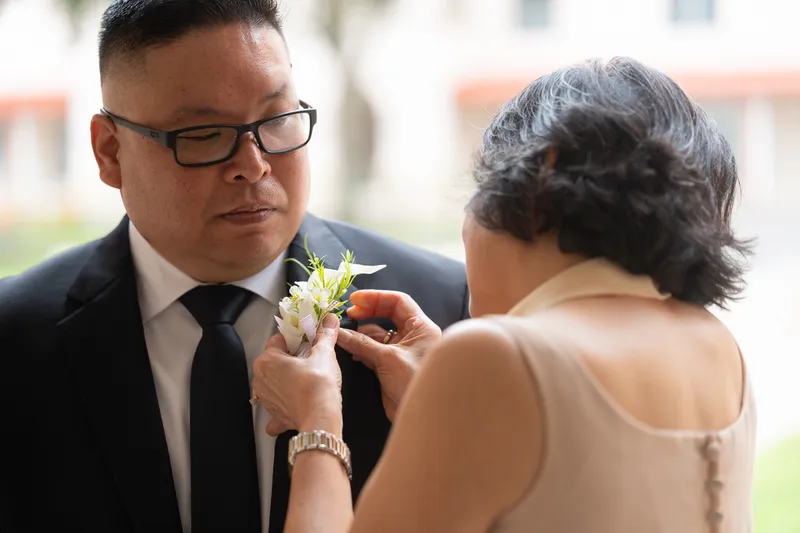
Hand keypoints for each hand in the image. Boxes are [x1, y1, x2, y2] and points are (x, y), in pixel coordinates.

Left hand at [252, 314, 343, 436]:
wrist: (320, 417)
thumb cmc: (318, 383)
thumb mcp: (324, 353)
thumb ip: (325, 335)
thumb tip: (330, 320)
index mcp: (267, 360)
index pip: (278, 340)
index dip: (295, 339)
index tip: (308, 341)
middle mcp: (261, 379)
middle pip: (274, 361)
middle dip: (290, 359)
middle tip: (310, 360)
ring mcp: (265, 399)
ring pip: (274, 383)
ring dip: (286, 381)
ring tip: (306, 380)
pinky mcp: (275, 415)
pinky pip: (276, 408)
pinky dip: (283, 406)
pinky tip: (295, 405)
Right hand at [336, 290, 441, 420]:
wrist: (421, 415)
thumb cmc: (413, 382)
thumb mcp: (388, 358)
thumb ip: (362, 343)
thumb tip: (339, 332)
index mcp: (421, 327)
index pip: (398, 301)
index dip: (375, 298)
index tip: (354, 300)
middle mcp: (413, 336)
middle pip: (388, 315)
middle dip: (367, 314)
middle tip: (349, 316)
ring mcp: (402, 351)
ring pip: (379, 334)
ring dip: (362, 334)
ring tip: (345, 335)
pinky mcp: (392, 366)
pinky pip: (374, 351)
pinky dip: (362, 349)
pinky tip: (352, 352)